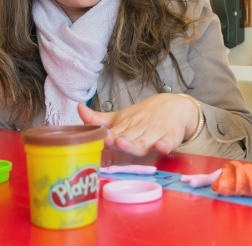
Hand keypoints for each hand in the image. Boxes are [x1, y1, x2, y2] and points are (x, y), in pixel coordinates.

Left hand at [77, 93, 198, 155]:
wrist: (173, 106)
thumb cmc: (143, 116)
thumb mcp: (120, 117)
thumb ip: (98, 119)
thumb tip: (78, 108)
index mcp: (125, 126)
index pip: (113, 132)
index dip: (107, 136)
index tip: (102, 137)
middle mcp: (139, 130)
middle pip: (128, 139)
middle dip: (120, 142)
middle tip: (113, 141)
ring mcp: (154, 134)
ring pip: (144, 142)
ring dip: (135, 144)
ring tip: (125, 143)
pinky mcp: (170, 138)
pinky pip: (167, 143)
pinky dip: (164, 145)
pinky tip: (160, 146)